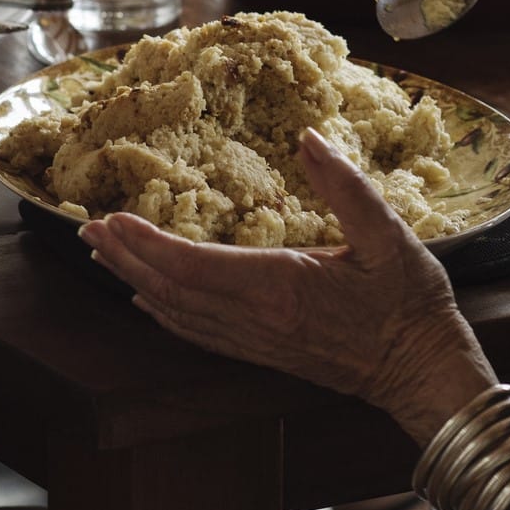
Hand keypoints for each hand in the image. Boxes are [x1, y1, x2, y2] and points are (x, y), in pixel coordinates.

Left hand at [80, 128, 498, 444]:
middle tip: (87, 231)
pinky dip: (165, 314)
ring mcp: (257, 341)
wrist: (422, 370)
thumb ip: (346, 185)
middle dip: (126, 259)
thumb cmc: (409, 304)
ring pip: (178, 314)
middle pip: (171, 291)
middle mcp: (257, 320)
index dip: (148, 243)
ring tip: (104, 256)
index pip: (193, 265)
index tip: (113, 218)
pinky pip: (199, 333)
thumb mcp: (387, 235)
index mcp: (280, 287)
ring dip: (136, 282)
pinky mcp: (263, 352)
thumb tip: (309, 138)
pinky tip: (148, 301)